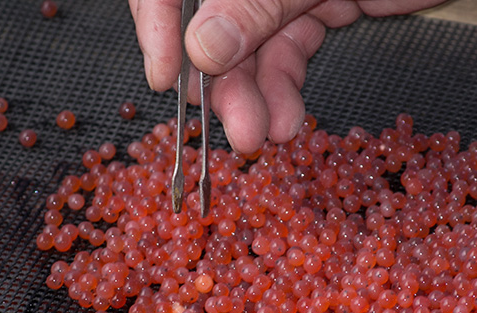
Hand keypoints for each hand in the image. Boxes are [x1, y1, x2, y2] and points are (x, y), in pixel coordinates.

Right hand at [129, 0, 444, 152]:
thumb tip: (200, 51)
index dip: (156, 25)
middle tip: (237, 130)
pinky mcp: (320, 3)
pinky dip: (287, 87)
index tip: (164, 80)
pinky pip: (289, 50)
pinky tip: (289, 121)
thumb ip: (256, 4)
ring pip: (251, 45)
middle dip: (223, 82)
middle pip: (212, 22)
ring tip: (269, 136)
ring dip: (256, 96)